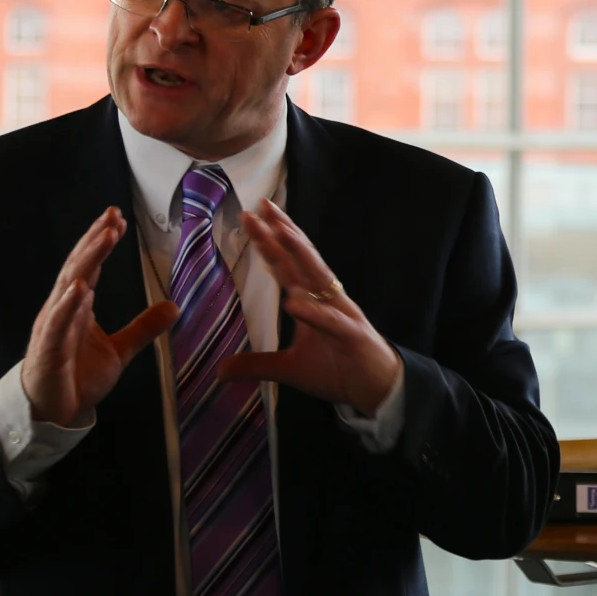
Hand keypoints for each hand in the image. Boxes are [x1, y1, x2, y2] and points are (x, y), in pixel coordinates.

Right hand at [24, 208, 178, 426]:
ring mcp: (53, 327)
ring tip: (103, 237)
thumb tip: (173, 306)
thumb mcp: (119, 349)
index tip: (118, 219)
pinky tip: (79, 287)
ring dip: (87, 260)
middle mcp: (63, 309)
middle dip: (95, 240)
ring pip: (69, 286)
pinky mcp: (48, 349)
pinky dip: (68, 305)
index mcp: (78, 306)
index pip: (90, 265)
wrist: (53, 411)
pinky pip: (58, 324)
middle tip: (112, 216)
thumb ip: (143, 327)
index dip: (102, 242)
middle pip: (79, 266)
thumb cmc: (77, 377)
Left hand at [218, 200, 401, 412]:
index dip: (268, 242)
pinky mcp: (352, 335)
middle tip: (261, 207)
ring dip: (301, 254)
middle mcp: (325, 298)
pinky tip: (294, 303)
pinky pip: (331, 321)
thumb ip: (257, 365)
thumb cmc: (337, 370)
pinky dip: (314, 312)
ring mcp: (341, 313)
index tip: (249, 218)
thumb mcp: (289, 369)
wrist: (376, 388)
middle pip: (300, 259)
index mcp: (311, 300)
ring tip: (281, 233)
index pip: (285, 265)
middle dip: (281, 232)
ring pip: (319, 277)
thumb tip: (220, 370)